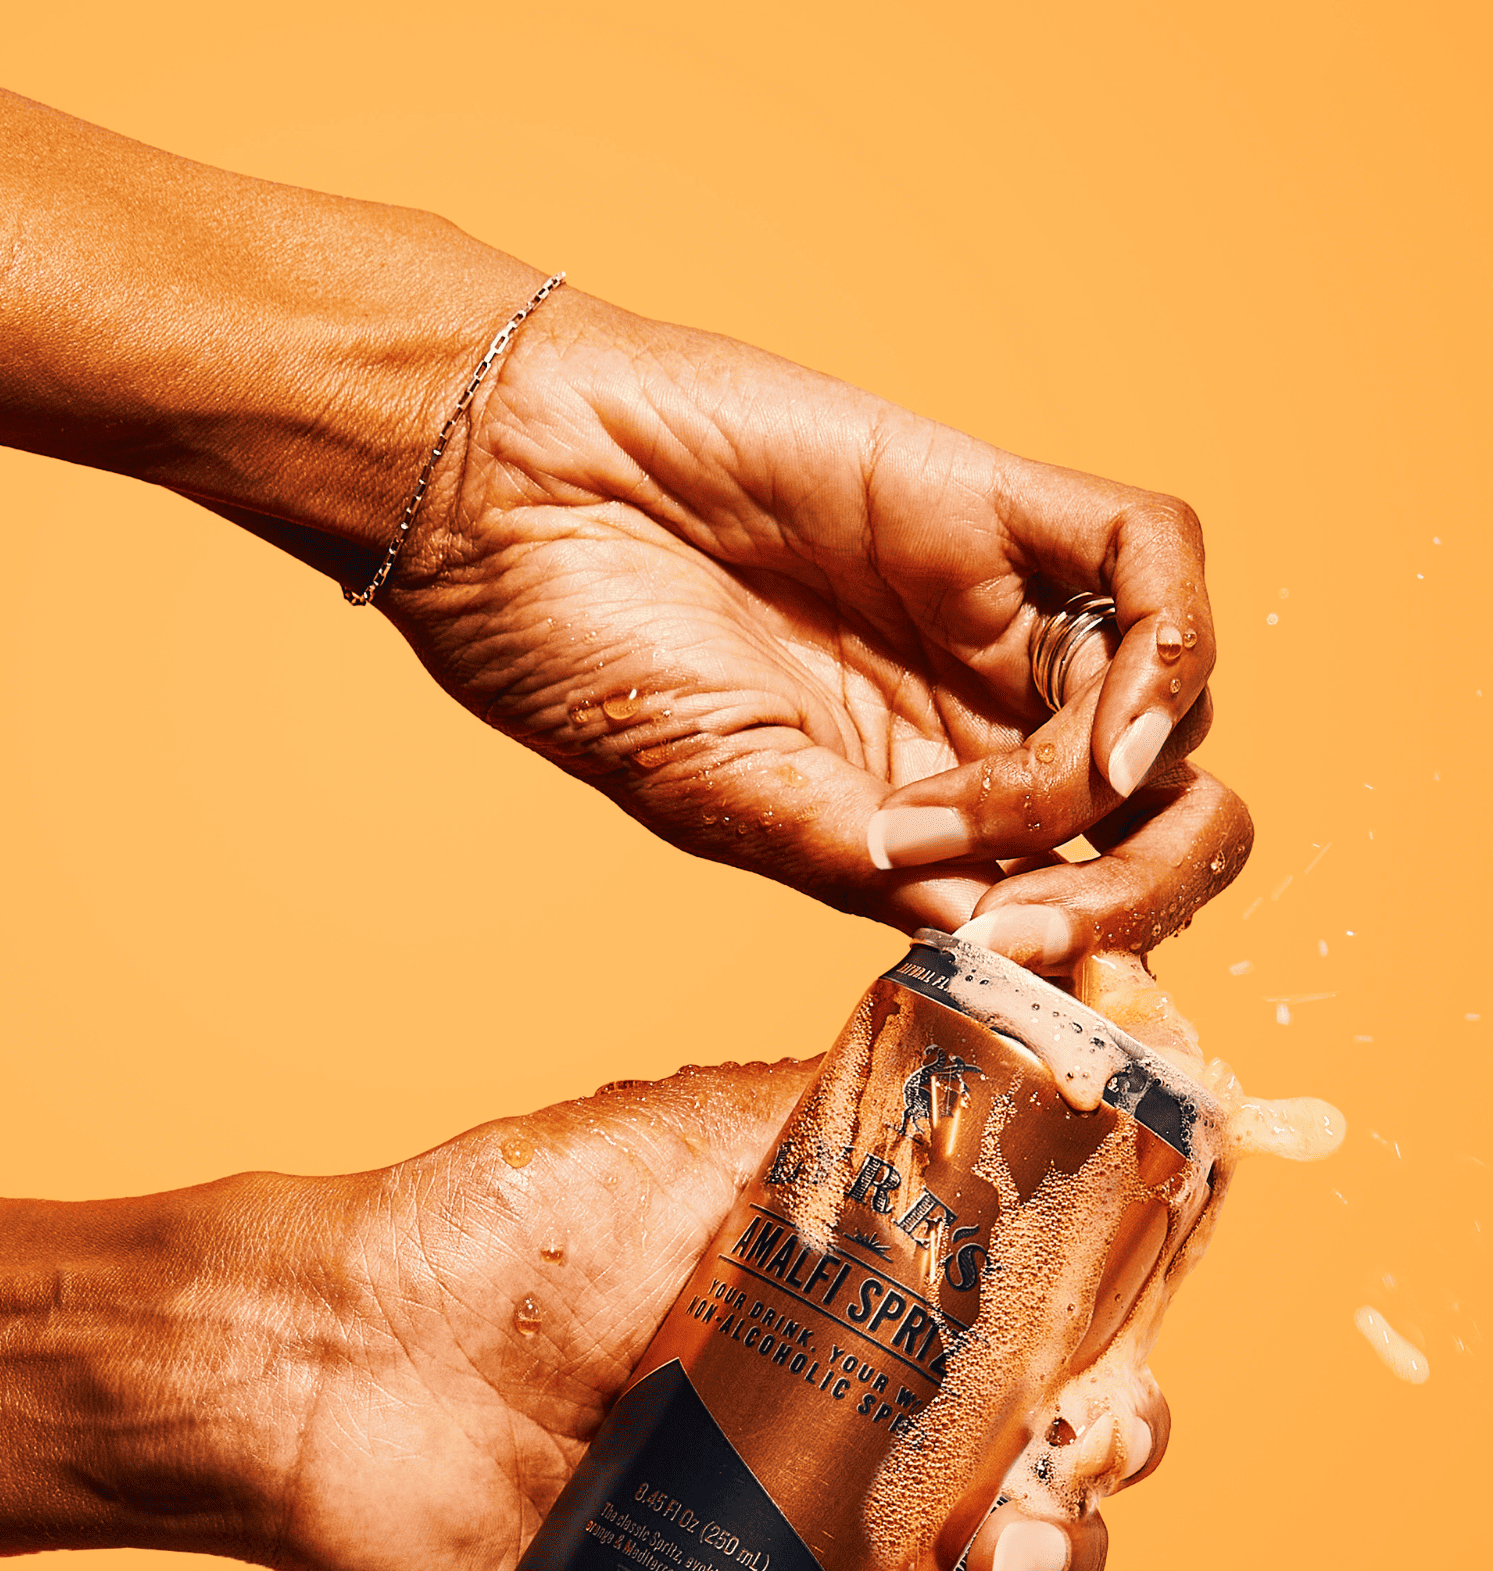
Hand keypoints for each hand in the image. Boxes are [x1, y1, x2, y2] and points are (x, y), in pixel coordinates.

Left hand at [217, 1057, 1167, 1570]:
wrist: (345, 1356)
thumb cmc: (513, 1226)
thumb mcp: (689, 1131)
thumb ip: (842, 1103)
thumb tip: (996, 1026)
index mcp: (857, 1328)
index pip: (1036, 1381)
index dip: (1108, 1413)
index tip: (1104, 1425)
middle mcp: (835, 1447)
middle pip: (1031, 1517)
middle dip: (1072, 1539)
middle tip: (1024, 1533)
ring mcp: (777, 1562)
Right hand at [388, 292, 1253, 971]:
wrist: (509, 499)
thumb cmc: (582, 656)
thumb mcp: (726, 802)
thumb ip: (870, 864)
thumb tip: (1013, 942)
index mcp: (907, 810)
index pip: (1074, 887)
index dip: (1091, 939)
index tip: (1015, 963)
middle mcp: (967, 718)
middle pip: (1158, 808)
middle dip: (1153, 880)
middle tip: (1058, 915)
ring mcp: (985, 613)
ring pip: (1168, 698)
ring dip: (1106, 781)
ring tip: (959, 802)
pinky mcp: (985, 504)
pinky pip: (1150, 552)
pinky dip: (1169, 643)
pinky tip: (1106, 720)